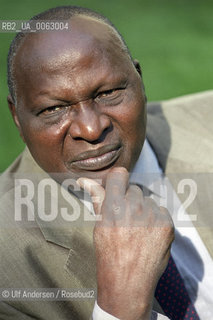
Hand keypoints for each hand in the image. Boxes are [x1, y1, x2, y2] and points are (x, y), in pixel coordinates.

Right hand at [77, 167, 173, 319]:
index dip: (118, 180)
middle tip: (125, 219)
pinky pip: (161, 210)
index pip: (119, 174)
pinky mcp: (167, 224)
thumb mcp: (99, 225)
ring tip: (137, 230)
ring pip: (148, 200)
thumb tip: (84, 180)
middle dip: (130, 200)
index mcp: (114, 205)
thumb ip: (97, 199)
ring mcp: (152, 215)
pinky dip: (156, 219)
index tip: (117, 188)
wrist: (128, 282)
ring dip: (143, 210)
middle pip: (134, 189)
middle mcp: (134, 206)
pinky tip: (148, 234)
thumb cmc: (109, 254)